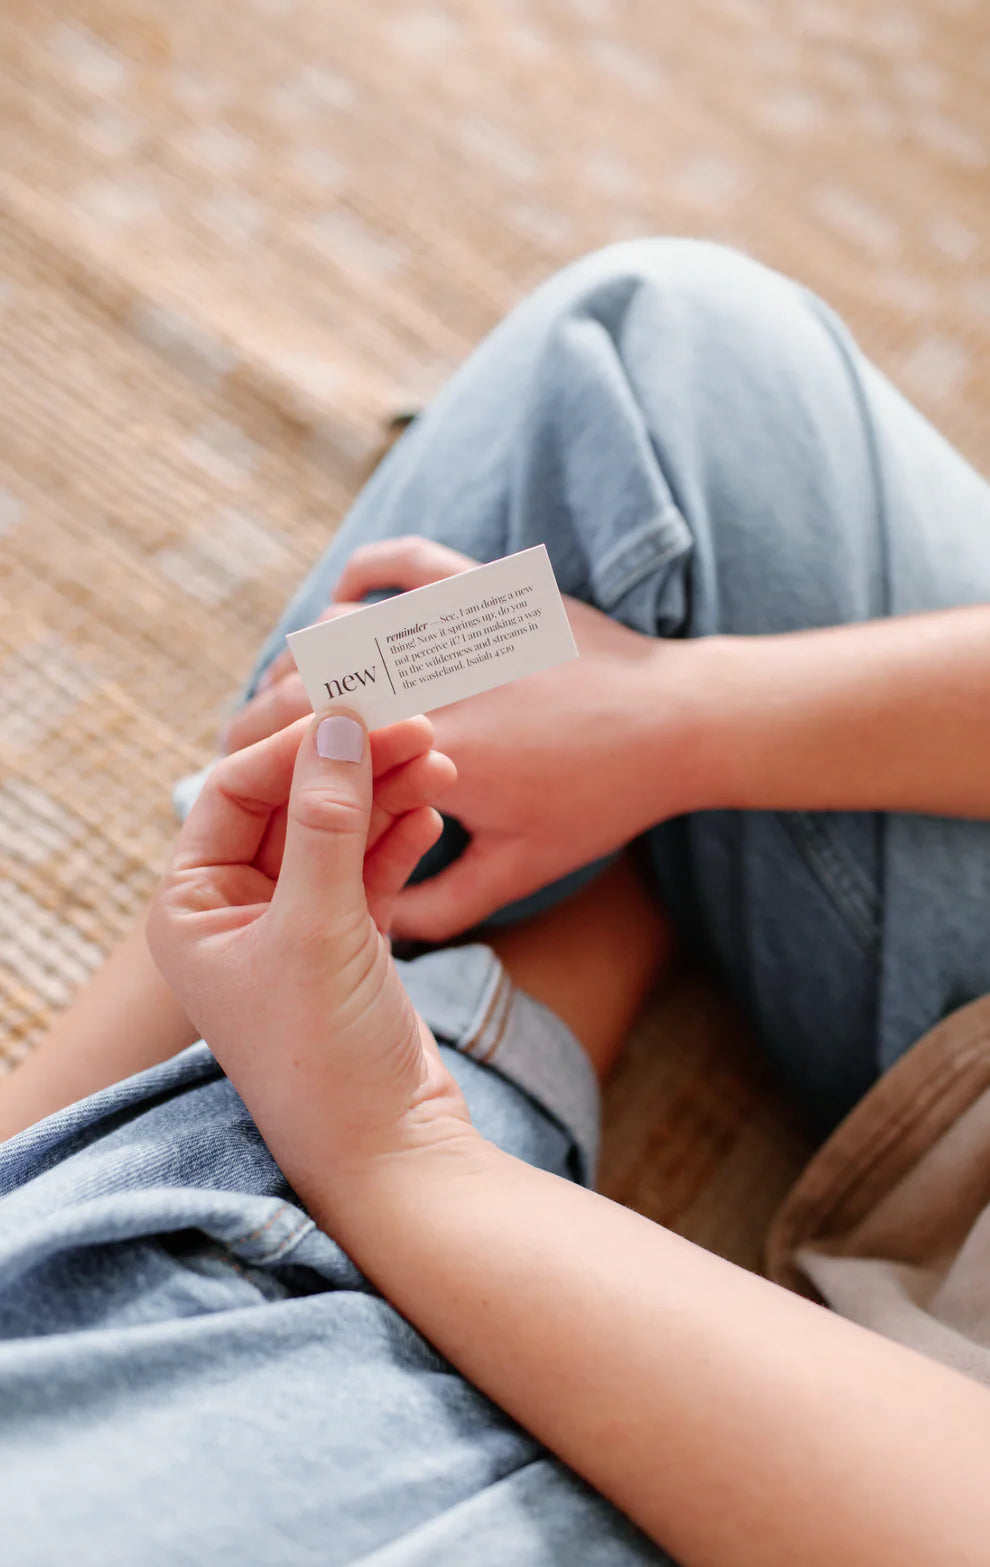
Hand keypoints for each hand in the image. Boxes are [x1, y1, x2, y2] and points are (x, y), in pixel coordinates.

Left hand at [147, 711, 473, 1213]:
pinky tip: (433, 814)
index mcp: (192, 905)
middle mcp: (235, 910)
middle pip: (293, 803)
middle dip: (354, 763)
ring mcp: (294, 925)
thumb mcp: (318, 930)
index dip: (298, 746)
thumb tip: (337, 728)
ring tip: (440, 762)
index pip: (236, 792)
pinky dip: (399, 838)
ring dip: (386, 793)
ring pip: (339, 830)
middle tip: (417, 723)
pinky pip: (369, 868)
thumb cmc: (325, 1057)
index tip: (359, 708)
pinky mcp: (348, 943)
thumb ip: (329, 824)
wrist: (389, 1154)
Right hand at [226, 538, 713, 940]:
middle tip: (258, 738)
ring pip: (340, 631)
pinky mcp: (485, 590)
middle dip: (266, 713)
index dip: (257, 761)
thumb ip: (444, 905)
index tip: (241, 774)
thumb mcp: (521, 870)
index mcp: (426, 755)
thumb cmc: (600, 801)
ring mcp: (455, 630)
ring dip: (305, 658)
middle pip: (306, 687)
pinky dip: (365, 572)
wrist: (676, 725)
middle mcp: (429, 684)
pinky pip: (405, 563)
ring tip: (299, 690)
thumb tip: (381, 927)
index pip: (307, 749)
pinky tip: (347, 595)